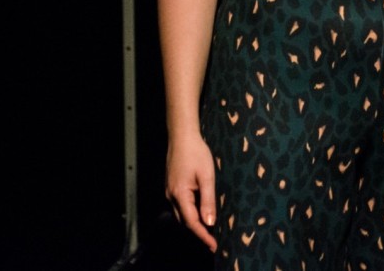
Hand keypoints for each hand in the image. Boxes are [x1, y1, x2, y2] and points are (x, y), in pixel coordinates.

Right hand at [165, 134, 217, 251]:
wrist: (182, 136)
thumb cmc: (196, 153)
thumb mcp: (206, 176)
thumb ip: (208, 200)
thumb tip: (210, 222)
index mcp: (179, 195)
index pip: (192, 222)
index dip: (203, 235)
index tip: (213, 245)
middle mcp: (171, 196)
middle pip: (185, 221)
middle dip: (198, 231)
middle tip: (214, 238)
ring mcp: (170, 191)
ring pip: (182, 214)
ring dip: (194, 221)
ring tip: (210, 227)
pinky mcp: (172, 186)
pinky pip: (181, 205)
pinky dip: (191, 211)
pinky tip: (201, 209)